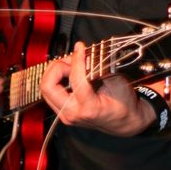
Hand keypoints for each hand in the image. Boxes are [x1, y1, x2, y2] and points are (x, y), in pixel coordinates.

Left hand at [40, 41, 154, 136]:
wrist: (124, 122)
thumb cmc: (124, 104)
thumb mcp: (118, 82)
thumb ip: (100, 68)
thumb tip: (84, 53)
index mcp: (89, 108)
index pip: (75, 79)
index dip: (77, 59)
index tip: (81, 47)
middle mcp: (72, 114)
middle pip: (48, 86)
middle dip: (58, 67)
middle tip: (73, 60)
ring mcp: (65, 114)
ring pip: (46, 87)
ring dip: (56, 71)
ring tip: (72, 65)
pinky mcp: (62, 112)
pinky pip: (50, 91)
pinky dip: (57, 78)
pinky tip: (70, 72)